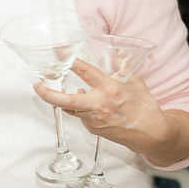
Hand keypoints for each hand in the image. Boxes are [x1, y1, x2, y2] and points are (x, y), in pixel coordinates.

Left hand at [32, 59, 169, 149]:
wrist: (150, 134)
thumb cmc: (145, 108)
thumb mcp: (136, 83)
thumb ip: (122, 68)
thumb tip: (114, 56)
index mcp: (108, 89)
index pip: (83, 71)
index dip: (68, 60)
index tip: (58, 53)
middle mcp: (98, 105)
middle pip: (65, 100)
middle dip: (47, 94)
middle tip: (37, 85)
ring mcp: (94, 119)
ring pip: (71, 108)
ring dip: (64, 100)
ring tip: (58, 92)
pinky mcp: (93, 129)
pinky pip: (81, 116)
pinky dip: (80, 108)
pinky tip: (86, 103)